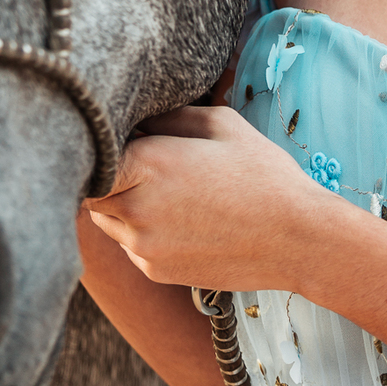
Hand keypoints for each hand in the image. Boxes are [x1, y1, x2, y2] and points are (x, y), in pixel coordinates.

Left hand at [83, 104, 327, 291]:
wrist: (295, 239)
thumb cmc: (263, 174)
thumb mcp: (222, 124)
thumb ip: (169, 115)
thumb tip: (138, 115)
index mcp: (147, 163)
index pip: (91, 154)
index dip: (101, 145)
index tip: (122, 138)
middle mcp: (135, 208)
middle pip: (90, 189)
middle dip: (107, 174)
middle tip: (140, 161)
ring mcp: (142, 245)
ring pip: (106, 219)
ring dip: (122, 203)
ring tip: (166, 191)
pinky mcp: (153, 270)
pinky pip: (130, 245)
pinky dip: (141, 231)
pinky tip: (181, 219)